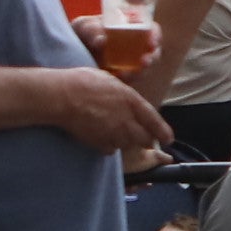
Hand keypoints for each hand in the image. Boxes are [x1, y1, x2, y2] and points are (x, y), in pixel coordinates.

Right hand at [51, 68, 173, 157]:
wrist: (62, 96)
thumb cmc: (83, 82)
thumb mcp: (111, 81)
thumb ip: (124, 95)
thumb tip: (128, 100)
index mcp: (131, 101)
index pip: (154, 121)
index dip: (163, 132)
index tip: (168, 139)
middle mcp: (126, 120)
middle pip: (145, 139)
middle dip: (146, 140)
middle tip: (143, 137)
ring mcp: (113, 133)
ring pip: (128, 145)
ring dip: (125, 141)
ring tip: (115, 131)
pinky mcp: (100, 143)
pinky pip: (110, 149)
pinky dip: (109, 145)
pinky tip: (101, 136)